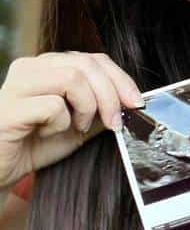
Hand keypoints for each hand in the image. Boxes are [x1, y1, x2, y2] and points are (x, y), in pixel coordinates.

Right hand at [0, 51, 143, 187]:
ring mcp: (18, 84)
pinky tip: (45, 133)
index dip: (121, 79)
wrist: (1, 170)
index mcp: (48, 66)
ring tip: (76, 127)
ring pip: (72, 79)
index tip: (136, 103)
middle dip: (110, 96)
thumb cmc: (36, 144)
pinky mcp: (10, 106)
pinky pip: (52, 106)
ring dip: (86, 108)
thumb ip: (101, 107)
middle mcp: (31, 67)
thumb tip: (132, 100)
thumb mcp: (79, 123)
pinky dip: (60, 124)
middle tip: (114, 123)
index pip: (94, 59)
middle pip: (86, 65)